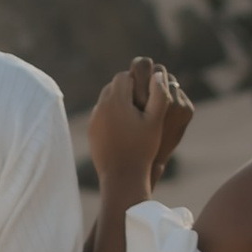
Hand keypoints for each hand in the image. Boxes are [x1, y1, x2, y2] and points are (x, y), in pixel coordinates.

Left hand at [87, 58, 192, 192]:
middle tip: (142, 103)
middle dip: (127, 91)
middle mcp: (101, 106)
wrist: (121, 177)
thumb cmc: (142, 148)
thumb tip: (159, 74)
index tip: (147, 94)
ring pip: (105, 100)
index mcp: (116, 100)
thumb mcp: (156, 121)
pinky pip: (101, 115)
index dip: (137, 82)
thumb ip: (159, 95)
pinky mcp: (91, 130)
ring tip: (134, 116)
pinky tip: (124, 129)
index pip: (124, 76)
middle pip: (113, 86)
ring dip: (118, 103)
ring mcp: (94, 119)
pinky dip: (111, 116)